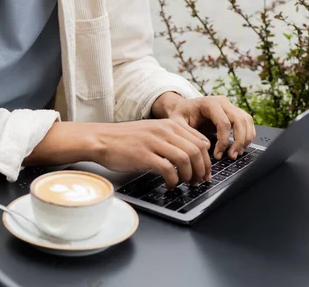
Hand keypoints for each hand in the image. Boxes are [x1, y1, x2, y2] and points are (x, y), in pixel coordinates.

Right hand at [95, 119, 211, 188]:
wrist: (101, 139)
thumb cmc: (126, 139)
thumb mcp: (153, 132)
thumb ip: (173, 138)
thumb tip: (193, 153)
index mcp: (170, 124)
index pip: (200, 141)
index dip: (207, 159)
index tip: (206, 171)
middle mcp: (165, 130)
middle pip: (196, 151)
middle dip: (202, 169)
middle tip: (199, 181)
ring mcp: (155, 142)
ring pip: (186, 159)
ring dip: (190, 176)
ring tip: (186, 184)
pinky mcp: (144, 155)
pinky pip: (169, 170)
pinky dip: (174, 181)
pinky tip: (170, 185)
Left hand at [166, 95, 256, 159]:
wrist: (184, 108)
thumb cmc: (180, 115)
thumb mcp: (177, 123)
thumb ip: (189, 133)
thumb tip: (207, 145)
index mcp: (209, 102)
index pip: (223, 122)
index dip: (223, 141)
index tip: (217, 155)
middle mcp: (223, 102)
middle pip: (239, 120)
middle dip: (238, 141)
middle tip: (232, 156)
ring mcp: (230, 106)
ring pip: (246, 120)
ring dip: (245, 138)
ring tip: (236, 153)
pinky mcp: (234, 112)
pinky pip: (247, 122)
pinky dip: (247, 135)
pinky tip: (240, 147)